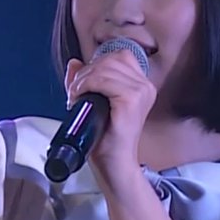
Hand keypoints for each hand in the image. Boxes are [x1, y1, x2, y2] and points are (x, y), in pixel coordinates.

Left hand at [64, 51, 155, 173]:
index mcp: (142, 85)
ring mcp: (140, 92)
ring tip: (75, 95)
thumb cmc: (106, 138)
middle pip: (111, 59)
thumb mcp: (93, 102)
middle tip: (75, 90)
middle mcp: (145, 86)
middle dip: (87, 71)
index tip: (83, 82)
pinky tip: (79, 97)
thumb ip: (85, 80)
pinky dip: (86, 85)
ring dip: (83, 79)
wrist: (114, 163)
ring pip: (105, 68)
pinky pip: (103, 80)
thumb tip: (74, 63)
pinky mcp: (131, 100)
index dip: (97, 64)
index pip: (119, 56)